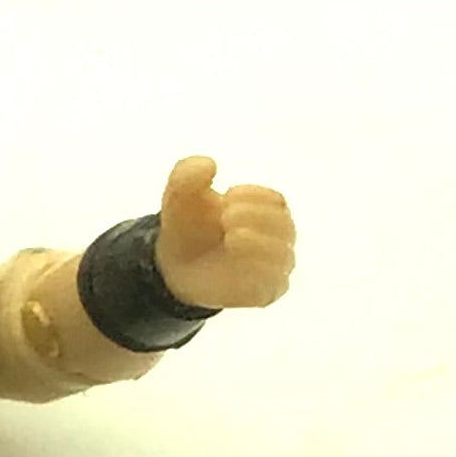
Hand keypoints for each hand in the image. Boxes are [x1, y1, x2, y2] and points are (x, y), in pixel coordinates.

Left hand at [154, 156, 295, 309]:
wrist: (171, 266)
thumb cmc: (187, 226)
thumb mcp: (180, 193)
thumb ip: (189, 172)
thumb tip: (210, 164)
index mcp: (263, 211)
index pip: (276, 201)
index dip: (256, 195)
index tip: (228, 195)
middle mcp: (275, 239)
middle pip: (284, 226)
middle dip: (257, 216)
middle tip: (226, 216)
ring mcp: (272, 268)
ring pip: (282, 255)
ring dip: (258, 242)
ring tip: (231, 236)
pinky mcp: (265, 292)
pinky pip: (275, 283)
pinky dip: (260, 270)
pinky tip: (237, 258)